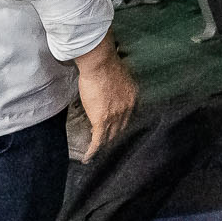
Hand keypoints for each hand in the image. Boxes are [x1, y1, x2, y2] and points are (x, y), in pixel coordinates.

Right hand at [73, 40, 138, 160]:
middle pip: (121, 129)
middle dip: (112, 136)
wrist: (100, 62)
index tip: (113, 128)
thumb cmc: (106, 63)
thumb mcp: (118, 76)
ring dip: (102, 145)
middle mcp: (128, 108)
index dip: (120, 124)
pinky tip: (88, 158)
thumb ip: (116, 86)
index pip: (128, 116)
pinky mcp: (102, 120)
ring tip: (95, 151)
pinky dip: (93, 151)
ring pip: (109, 137)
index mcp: (133, 97)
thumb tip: (108, 90)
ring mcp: (116, 116)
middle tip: (103, 142)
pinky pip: (98, 140)